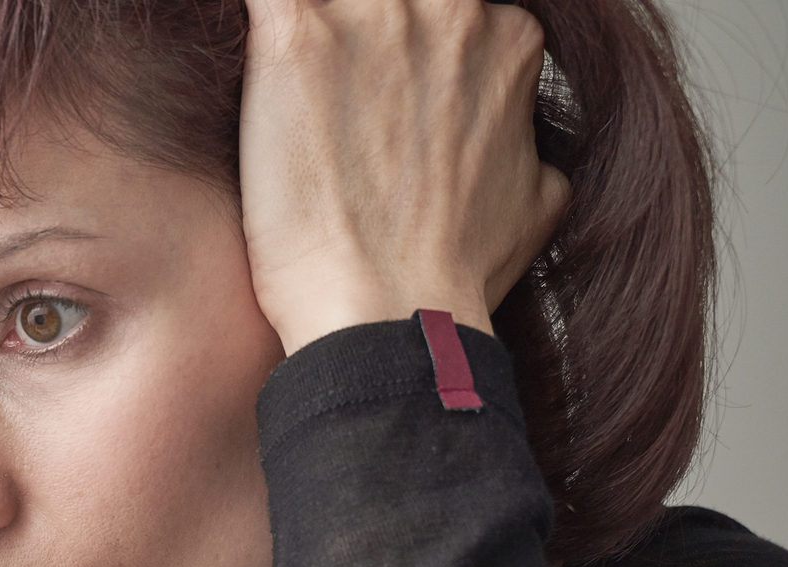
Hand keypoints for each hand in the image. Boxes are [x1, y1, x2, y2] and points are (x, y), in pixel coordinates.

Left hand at [238, 0, 570, 352]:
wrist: (387, 314)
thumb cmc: (450, 277)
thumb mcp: (536, 199)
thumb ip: (521, 143)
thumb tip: (514, 146)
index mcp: (506, 37)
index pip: (436, 13)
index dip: (392, 56)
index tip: (364, 101)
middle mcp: (449, 8)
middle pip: (379, 1)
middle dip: (347, 43)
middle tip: (323, 105)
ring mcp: (373, 15)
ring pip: (321, 5)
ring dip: (304, 47)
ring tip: (287, 103)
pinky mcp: (295, 37)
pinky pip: (260, 1)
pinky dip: (251, 25)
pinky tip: (254, 67)